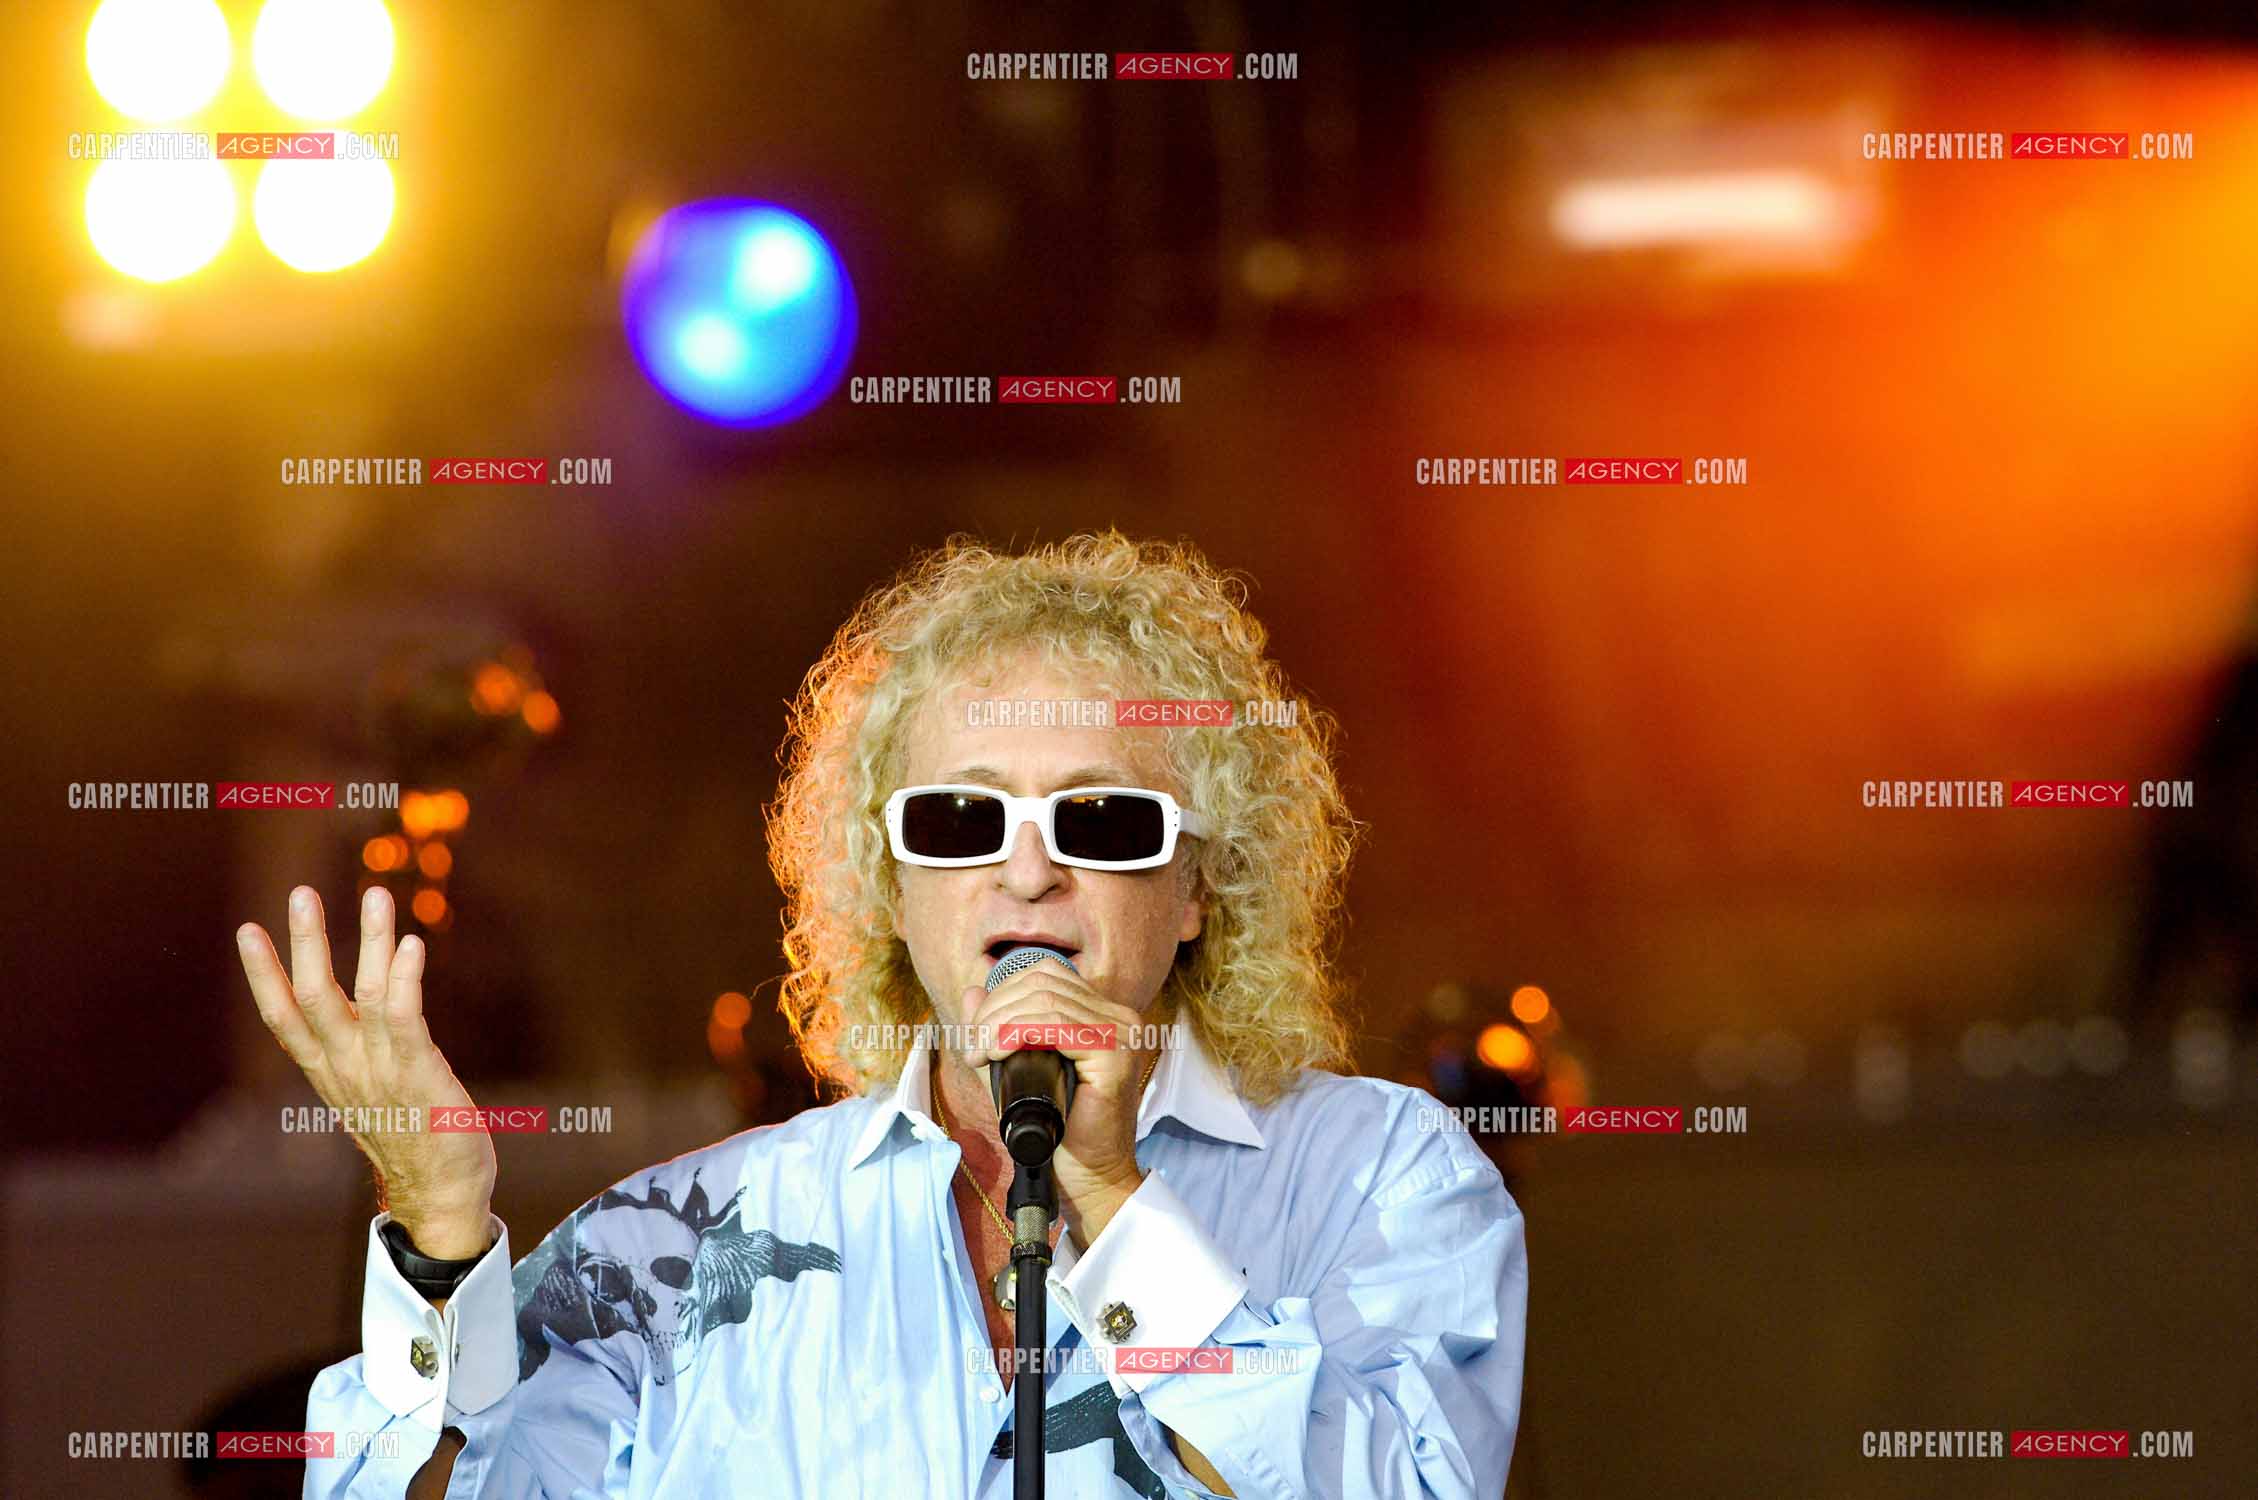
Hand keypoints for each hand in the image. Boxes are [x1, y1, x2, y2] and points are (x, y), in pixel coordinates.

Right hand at [236, 885, 495, 1258]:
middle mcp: (346, 1069)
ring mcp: (380, 1073)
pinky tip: (411, 945)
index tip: (247, 930)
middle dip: (306, 943)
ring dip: (369, 942)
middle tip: (300, 894)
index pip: (284, 1018)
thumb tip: (355, 1012)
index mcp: (329, 1072)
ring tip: (376, 895)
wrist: (440, 1198)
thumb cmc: (411, 1139)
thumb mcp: (371, 1091)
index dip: (263, 974)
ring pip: (363, 997)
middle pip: (313, 998)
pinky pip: (405, 1021)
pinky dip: (405, 981)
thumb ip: (358, 1053)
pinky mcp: (419, 1076)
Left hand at [961, 957, 1151, 1245]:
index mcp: (1105, 1015)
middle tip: (973, 1047)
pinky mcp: (1114, 1054)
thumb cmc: (1060, 1133)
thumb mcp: (1018, 1072)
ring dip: (998, 1022)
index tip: (977, 1034)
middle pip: (1042, 983)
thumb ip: (997, 1031)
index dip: (1003, 993)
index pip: (1047, 975)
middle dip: (994, 1009)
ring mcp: (1121, 1034)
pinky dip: (1016, 1032)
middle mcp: (1120, 1018)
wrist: (1091, 1180)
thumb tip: (972, 991)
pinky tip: (996, 1052)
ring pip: (1045, 999)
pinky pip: (1056, 1024)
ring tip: (978, 1053)